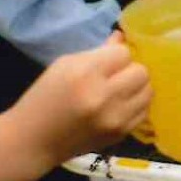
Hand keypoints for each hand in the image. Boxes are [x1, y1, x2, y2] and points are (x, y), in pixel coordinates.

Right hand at [7, 33, 151, 168]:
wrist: (32, 141)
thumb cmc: (44, 98)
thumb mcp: (64, 66)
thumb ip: (98, 52)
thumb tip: (123, 38)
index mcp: (85, 74)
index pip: (124, 54)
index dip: (116, 55)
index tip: (107, 61)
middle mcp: (103, 97)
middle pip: (141, 72)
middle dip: (130, 70)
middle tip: (117, 75)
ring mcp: (114, 119)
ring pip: (148, 91)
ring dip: (137, 87)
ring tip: (121, 90)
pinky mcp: (120, 134)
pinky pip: (144, 111)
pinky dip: (136, 105)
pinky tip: (120, 105)